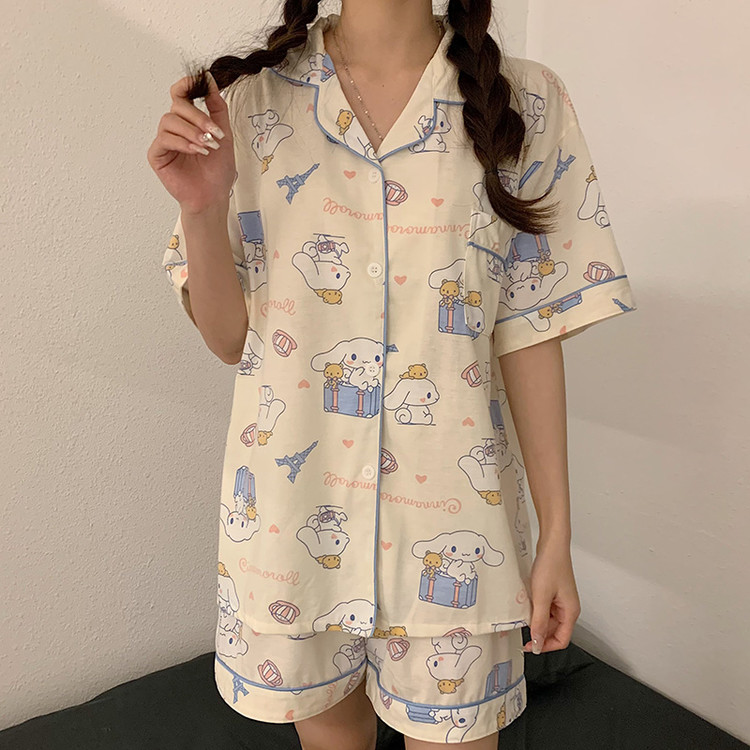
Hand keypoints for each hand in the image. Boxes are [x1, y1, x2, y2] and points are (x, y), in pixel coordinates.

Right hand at [146, 71, 235, 213]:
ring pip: (170, 121)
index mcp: (189, 121)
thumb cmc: (217, 171)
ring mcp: (164, 140)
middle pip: (177, 106)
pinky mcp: (157, 154)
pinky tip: (196, 151)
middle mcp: (174, 128)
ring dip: (191, 132)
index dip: (187, 84)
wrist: (213, 196)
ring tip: (206, 147)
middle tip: (214, 133)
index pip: (180, 94)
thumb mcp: (224, 134)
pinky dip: (182, 143)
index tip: (201, 81)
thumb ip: (217, 108)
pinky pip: (164, 139)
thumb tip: (211, 81)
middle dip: (198, 117)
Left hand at [523, 540, 580, 653]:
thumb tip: (538, 643)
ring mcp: (561, 600)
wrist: (552, 544)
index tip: (530, 646)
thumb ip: (539, 622)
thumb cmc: (551, 566)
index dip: (546, 646)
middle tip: (522, 632)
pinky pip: (546, 608)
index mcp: (570, 612)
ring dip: (536, 620)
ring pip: (549, 620)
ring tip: (524, 615)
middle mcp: (568, 608)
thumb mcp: (541, 596)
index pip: (561, 640)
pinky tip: (527, 604)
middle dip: (539, 633)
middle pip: (555, 631)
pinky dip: (536, 610)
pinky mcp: (554, 592)